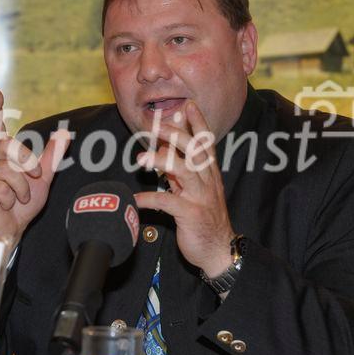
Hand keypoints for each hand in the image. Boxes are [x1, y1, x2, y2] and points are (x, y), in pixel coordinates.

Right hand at [0, 89, 69, 245]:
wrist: (12, 228)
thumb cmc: (23, 204)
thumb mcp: (43, 178)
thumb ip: (52, 156)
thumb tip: (65, 133)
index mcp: (2, 154)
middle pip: (8, 145)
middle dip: (28, 161)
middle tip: (36, 176)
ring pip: (6, 167)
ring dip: (22, 185)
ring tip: (20, 197)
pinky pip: (1, 185)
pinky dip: (11, 197)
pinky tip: (6, 204)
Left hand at [134, 101, 234, 276]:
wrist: (217, 249)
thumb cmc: (203, 217)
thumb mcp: (193, 190)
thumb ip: (180, 171)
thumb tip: (163, 153)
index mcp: (209, 173)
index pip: (206, 142)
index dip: (198, 123)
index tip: (188, 105)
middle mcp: (208, 180)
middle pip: (195, 150)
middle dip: (176, 134)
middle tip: (156, 125)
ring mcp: (201, 196)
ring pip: (185, 170)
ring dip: (162, 160)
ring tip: (141, 158)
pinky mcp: (192, 214)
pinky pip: (168, 203)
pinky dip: (150, 199)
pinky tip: (135, 199)